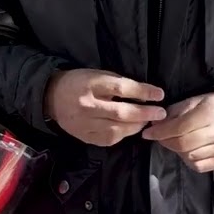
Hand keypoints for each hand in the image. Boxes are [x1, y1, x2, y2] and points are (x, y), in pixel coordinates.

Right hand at [44, 68, 166, 146]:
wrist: (52, 98)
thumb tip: (144, 93)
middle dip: (145, 113)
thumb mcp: (97, 74)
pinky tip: (132, 129)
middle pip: (121, 112)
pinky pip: (109, 139)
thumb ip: (117, 84)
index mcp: (91, 85)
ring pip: (117, 129)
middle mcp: (87, 106)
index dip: (143, 92)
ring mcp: (85, 124)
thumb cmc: (79, 82)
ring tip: (149, 121)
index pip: (121, 89)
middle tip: (161, 113)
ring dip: (137, 126)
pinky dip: (124, 134)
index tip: (159, 94)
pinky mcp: (85, 137)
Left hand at [141, 92, 213, 173]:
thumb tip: (154, 125)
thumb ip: (174, 113)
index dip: (160, 132)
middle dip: (165, 142)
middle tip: (159, 137)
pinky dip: (188, 159)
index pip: (179, 127)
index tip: (147, 133)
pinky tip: (189, 150)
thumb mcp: (195, 101)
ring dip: (177, 150)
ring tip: (176, 141)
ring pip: (189, 156)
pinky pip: (198, 166)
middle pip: (182, 144)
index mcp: (209, 114)